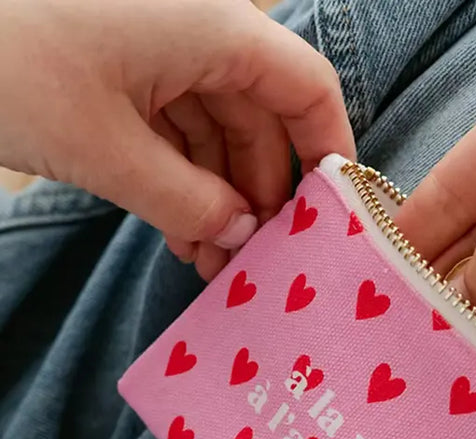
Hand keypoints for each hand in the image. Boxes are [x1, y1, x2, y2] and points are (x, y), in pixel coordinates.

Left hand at [0, 0, 353, 278]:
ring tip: (208, 261)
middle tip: (251, 263)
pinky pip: (174, 129)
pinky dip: (181, 181)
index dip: (328, 153)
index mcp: (212, 27)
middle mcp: (196, 31)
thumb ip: (190, 200)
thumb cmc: (4, 61)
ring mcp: (157, 48)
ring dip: (218, 199)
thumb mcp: (106, 148)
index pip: (306, 87)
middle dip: (260, 196)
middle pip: (261, 119)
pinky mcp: (122, 67)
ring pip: (217, 131)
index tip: (332, 219)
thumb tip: (242, 236)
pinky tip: (179, 231)